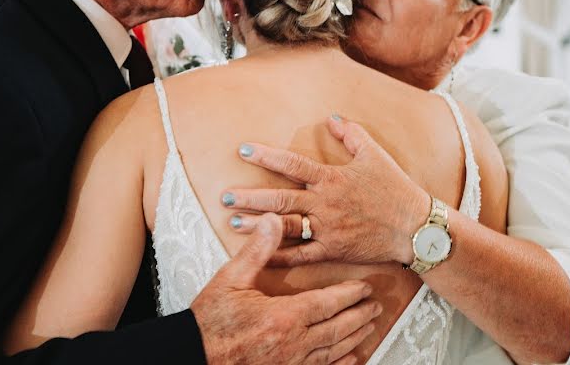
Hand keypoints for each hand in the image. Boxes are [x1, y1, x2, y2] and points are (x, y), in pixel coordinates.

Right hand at [191, 213, 380, 364]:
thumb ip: (257, 250)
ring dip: (355, 337)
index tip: (364, 287)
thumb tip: (273, 219)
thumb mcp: (231, 279)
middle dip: (360, 315)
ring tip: (369, 326)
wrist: (194, 355)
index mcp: (283, 316)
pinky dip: (339, 364)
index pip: (328, 303)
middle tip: (375, 304)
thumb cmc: (210, 320)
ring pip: (333, 350)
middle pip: (338, 328)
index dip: (350, 294)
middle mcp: (293, 343)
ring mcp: (290, 363)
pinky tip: (349, 359)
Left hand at [221, 116, 430, 265]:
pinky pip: (301, 256)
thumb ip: (351, 134)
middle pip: (279, 198)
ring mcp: (328, 228)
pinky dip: (280, 257)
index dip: (266, 156)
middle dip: (249, 196)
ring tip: (232, 223)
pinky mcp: (333, 250)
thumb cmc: (395, 188)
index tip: (242, 150)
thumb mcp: (375, 154)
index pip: (292, 163)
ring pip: (285, 226)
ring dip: (257, 225)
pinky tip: (260, 256)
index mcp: (331, 178)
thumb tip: (331, 117)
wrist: (415, 227)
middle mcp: (325, 203)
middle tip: (224, 195)